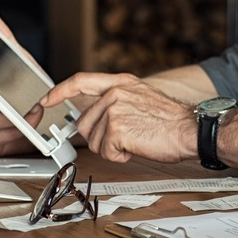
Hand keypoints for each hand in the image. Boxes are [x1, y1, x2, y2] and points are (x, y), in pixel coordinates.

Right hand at [0, 13, 50, 154]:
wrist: (40, 107)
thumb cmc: (27, 84)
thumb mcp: (20, 60)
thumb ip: (5, 40)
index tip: (3, 97)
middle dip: (11, 109)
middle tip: (32, 105)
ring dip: (16, 123)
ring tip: (33, 116)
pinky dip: (13, 137)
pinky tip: (25, 130)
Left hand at [41, 73, 194, 163]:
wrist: (191, 130)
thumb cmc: (172, 120)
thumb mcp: (141, 98)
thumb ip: (116, 101)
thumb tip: (92, 116)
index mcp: (122, 83)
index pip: (80, 81)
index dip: (59, 91)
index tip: (46, 100)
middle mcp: (115, 93)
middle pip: (84, 123)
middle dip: (100, 137)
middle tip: (125, 137)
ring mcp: (114, 110)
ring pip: (94, 140)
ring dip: (113, 148)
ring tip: (137, 139)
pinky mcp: (116, 130)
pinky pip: (106, 152)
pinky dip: (120, 156)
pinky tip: (137, 147)